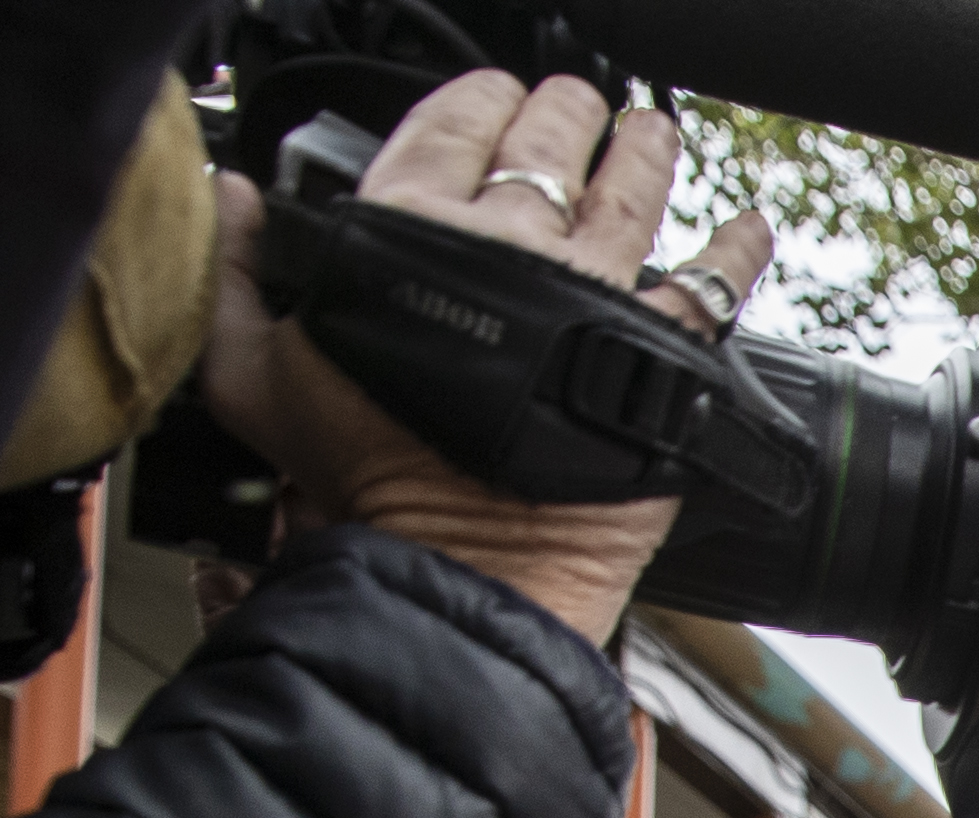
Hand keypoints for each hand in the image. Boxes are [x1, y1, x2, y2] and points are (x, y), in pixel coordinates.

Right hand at [199, 70, 771, 646]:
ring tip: (649, 130)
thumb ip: (236, 275)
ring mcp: (594, 291)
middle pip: (548, 143)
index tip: (492, 95)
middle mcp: (512, 242)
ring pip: (632, 188)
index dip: (475, 101)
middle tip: (572, 104)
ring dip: (644, 148)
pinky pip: (713, 285)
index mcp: (411, 227)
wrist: (462, 561)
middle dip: (561, 112)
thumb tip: (229, 196)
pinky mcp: (661, 353)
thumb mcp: (255, 376)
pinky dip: (736, 248)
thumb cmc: (363, 476)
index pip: (449, 126)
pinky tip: (749, 225)